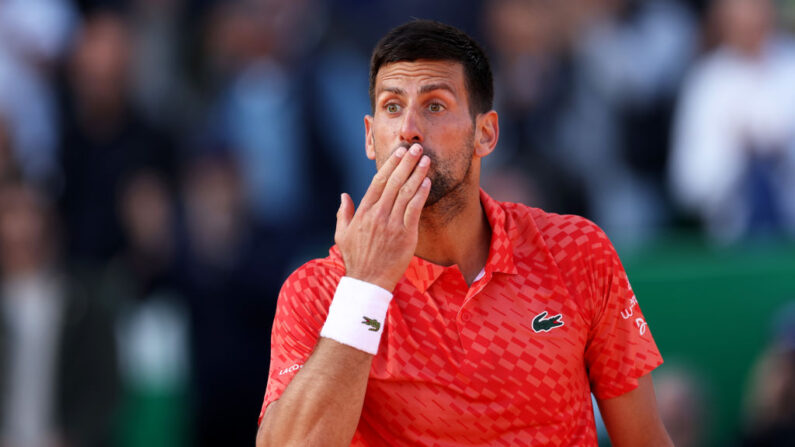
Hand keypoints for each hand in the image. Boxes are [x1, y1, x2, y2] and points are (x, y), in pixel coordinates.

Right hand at [335, 143, 430, 290]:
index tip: (399, 153)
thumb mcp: (342, 234)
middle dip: (407, 163)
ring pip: (406, 193)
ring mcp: (392, 225)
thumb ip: (344, 213)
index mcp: (364, 212)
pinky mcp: (406, 235)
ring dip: (417, 174)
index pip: (378, 182)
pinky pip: (415, 209)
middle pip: (394, 182)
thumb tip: (344, 196)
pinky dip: (421, 194)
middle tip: (417, 148)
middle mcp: (378, 215)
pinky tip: (427, 182)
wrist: (368, 281)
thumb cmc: (356, 258)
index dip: (390, 165)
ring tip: (426, 160)